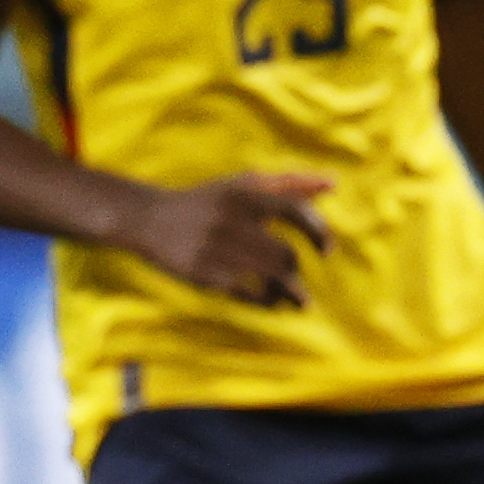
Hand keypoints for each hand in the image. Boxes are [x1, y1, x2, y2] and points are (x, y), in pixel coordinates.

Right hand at [123, 173, 333, 307]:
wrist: (150, 218)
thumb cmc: (209, 201)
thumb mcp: (244, 185)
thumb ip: (290, 184)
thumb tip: (333, 182)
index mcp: (246, 195)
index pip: (296, 212)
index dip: (319, 233)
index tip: (326, 251)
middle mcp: (233, 220)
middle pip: (286, 255)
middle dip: (296, 271)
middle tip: (297, 278)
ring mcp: (217, 249)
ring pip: (271, 278)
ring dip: (291, 293)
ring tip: (299, 301)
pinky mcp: (203, 273)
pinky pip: (248, 294)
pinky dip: (266, 301)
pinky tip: (271, 301)